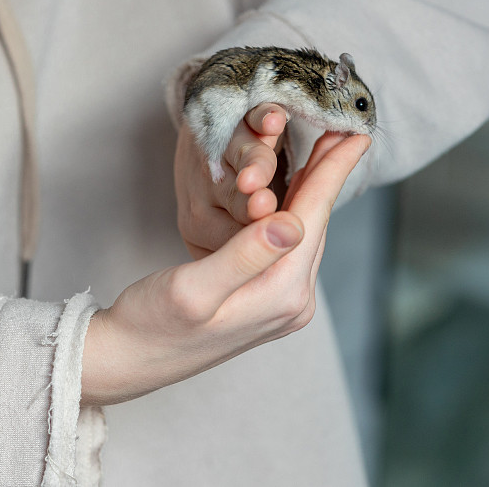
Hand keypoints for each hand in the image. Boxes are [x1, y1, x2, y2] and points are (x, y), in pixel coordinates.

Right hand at [82, 133, 370, 405]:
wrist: (131, 358)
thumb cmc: (152, 324)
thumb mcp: (193, 288)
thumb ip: (245, 256)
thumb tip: (292, 223)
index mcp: (279, 295)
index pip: (312, 218)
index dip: (333, 171)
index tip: (357, 133)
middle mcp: (291, 303)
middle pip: (315, 223)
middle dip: (329, 174)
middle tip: (343, 130)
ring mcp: (281, 304)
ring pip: (304, 233)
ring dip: (313, 191)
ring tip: (323, 151)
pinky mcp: (266, 300)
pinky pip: (289, 246)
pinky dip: (293, 211)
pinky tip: (291, 191)